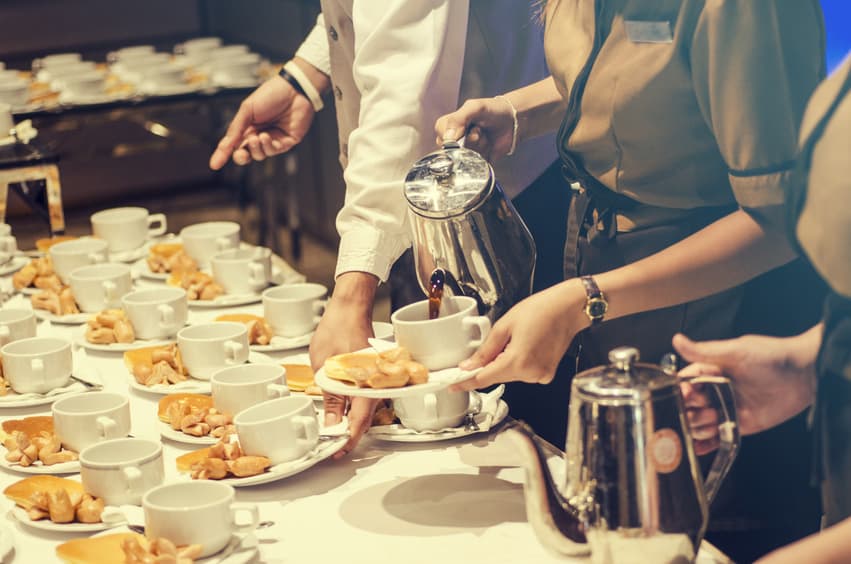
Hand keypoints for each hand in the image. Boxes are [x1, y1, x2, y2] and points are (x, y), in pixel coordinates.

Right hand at [209, 75, 314, 169]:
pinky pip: (274, 151)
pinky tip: (267, 136)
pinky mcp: (287, 141)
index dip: (223, 154)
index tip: (214, 165)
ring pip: (260, 155)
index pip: (233, 144)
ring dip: (256, 148)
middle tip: (241, 154)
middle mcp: (259, 134)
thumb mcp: (247, 110)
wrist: (294, 89)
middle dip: (242, 157)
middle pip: (247, 154)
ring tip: (257, 137)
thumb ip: (235, 129)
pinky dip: (268, 146)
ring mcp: (273, 139)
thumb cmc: (270, 95)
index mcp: (247, 126)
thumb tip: (224, 147)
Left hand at [308, 273, 379, 457]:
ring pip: (367, 410)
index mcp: (365, 383)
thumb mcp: (324, 367)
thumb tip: (331, 425)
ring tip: (334, 428)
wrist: (350, 309)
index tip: (337, 452)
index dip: (348, 441)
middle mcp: (377, 384)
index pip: (360, 422)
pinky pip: (368, 397)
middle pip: (366, 419)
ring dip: (352, 420)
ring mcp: (378, 380)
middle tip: (331, 444)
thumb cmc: (338, 330)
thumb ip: (331, 399)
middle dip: (349, 434)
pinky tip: (343, 409)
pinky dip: (356, 406)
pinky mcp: (375, 376)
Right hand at [434, 97, 515, 160]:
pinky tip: (489, 146)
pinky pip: (476, 165)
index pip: (442, 139)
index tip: (467, 128)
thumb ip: (457, 119)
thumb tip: (448, 138)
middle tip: (479, 131)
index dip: (456, 137)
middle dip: (471, 141)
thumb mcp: (474, 107)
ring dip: (480, 146)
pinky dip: (485, 155)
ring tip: (485, 136)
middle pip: (454, 152)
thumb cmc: (493, 110)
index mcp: (447, 126)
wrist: (513, 120)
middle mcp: (454, 141)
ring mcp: (465, 152)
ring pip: (466, 158)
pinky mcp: (476, 161)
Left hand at [450, 280, 586, 391]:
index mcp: (517, 361)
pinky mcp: (547, 374)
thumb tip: (468, 366)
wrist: (568, 308)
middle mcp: (530, 374)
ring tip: (520, 338)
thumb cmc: (541, 310)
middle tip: (501, 340)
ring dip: (506, 361)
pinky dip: (520, 362)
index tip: (453, 386)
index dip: (465, 382)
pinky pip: (524, 373)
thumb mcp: (504, 326)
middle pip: (498, 375)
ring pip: (511, 374)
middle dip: (491, 363)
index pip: (483, 379)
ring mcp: (540, 376)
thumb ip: (485, 351)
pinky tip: (528, 345)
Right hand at [674, 328, 819, 454]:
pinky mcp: (739, 426)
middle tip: (706, 406)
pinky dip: (705, 445)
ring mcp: (726, 409)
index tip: (686, 395)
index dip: (681, 391)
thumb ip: (703, 351)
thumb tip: (677, 340)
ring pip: (699, 424)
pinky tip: (698, 448)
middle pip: (687, 407)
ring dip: (700, 426)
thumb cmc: (771, 357)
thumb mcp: (735, 351)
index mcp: (710, 371)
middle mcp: (715, 391)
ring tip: (716, 418)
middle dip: (690, 410)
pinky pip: (716, 438)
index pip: (684, 383)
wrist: (804, 376)